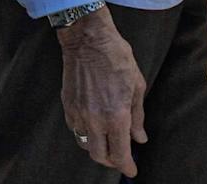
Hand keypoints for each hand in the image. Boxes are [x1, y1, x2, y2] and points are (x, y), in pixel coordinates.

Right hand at [58, 9, 146, 175]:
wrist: (87, 36)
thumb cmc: (116, 57)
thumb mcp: (137, 86)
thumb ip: (137, 116)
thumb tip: (140, 138)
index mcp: (116, 116)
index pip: (120, 155)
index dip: (127, 167)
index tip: (132, 170)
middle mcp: (95, 118)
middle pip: (99, 155)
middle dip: (111, 161)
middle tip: (120, 157)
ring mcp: (78, 111)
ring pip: (84, 143)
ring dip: (96, 147)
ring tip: (106, 140)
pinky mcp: (67, 102)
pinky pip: (74, 127)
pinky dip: (84, 132)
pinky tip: (92, 124)